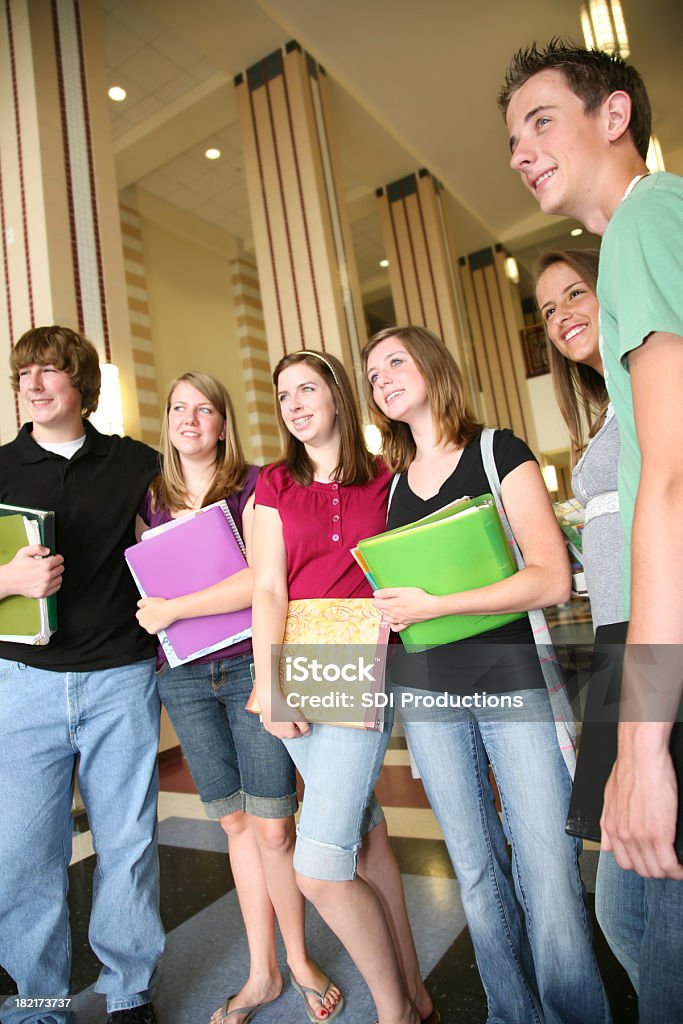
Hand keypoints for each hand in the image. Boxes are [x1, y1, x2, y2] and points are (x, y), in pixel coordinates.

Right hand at [0, 545, 63, 598]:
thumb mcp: (25, 552)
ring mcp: (44, 586)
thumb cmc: (16, 567)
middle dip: (56, 566)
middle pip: (61, 569)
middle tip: (49, 565)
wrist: (8, 580)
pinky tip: (46, 580)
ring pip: (60, 579)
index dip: (57, 557)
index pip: (60, 560)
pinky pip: (56, 588)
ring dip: (56, 575)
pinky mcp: (42, 593)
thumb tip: (47, 550)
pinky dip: (53, 584)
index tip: (55, 558)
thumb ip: (38, 548)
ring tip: (47, 573)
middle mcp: (46, 577)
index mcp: (44, 565)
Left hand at [136, 596, 176, 633]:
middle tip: (156, 614)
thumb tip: (139, 605)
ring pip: (148, 625)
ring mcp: (146, 627)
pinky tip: (160, 622)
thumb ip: (140, 603)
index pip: (140, 614)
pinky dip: (156, 628)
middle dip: (148, 618)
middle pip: (143, 620)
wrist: (170, 611)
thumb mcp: (148, 599)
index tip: (151, 610)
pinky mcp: (152, 631)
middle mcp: (141, 622)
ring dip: (151, 623)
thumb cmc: (160, 605)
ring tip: (159, 618)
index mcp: (139, 614)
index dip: (146, 611)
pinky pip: (152, 630)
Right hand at [259, 690, 309, 739]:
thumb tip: (308, 733)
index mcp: (289, 734)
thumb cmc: (283, 707)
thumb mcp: (298, 716)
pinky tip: (277, 714)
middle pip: (290, 732)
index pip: (300, 733)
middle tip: (291, 714)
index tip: (298, 717)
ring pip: (282, 730)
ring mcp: (272, 731)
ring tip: (284, 713)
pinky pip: (274, 726)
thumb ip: (304, 727)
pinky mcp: (267, 726)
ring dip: (284, 724)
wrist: (268, 700)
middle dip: (292, 725)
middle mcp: (280, 735)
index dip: (301, 725)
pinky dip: (276, 722)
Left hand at [372, 587, 440, 628]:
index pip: (375, 603)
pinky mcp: (406, 623)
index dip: (377, 597)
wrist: (431, 607)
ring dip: (386, 612)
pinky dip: (393, 624)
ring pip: (386, 618)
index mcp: (390, 605)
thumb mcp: (401, 590)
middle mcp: (393, 615)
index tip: (382, 594)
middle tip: (390, 597)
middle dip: (382, 603)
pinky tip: (395, 619)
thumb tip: (376, 594)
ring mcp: (399, 620)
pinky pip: (395, 627)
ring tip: (392, 606)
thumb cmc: (418, 597)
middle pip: (381, 610)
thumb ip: (387, 592)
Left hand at [601, 736, 682, 879]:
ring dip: (668, 871)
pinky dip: (678, 869)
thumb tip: (607, 844)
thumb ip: (607, 823)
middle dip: (655, 870)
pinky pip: (669, 864)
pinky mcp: (659, 834)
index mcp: (612, 828)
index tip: (649, 863)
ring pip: (656, 870)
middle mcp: (624, 836)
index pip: (624, 862)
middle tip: (665, 864)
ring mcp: (641, 837)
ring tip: (676, 866)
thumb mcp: (609, 797)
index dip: (639, 865)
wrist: (640, 757)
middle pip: (641, 869)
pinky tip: (681, 866)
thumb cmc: (628, 770)